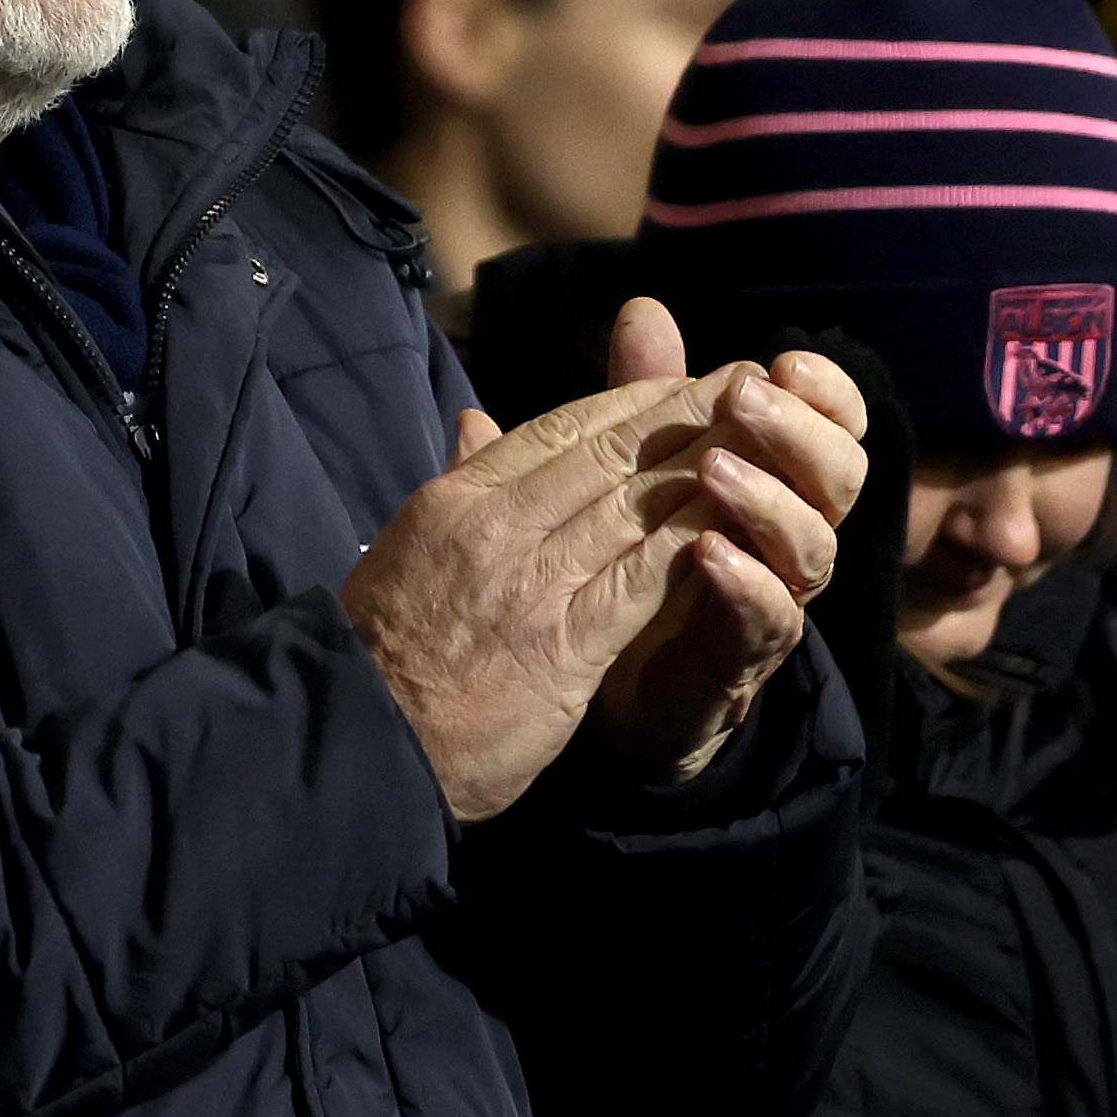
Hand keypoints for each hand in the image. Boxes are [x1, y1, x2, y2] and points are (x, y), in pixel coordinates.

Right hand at [344, 347, 739, 821]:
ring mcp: (530, 581)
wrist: (359, 738)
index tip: (679, 377)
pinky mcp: (563, 641)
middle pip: (606, 452)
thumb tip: (470, 422)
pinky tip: (733, 520)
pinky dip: (690, 541)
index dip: (628, 399)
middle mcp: (495, 525)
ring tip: (758, 437)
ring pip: (632, 503)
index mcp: (456, 498)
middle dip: (682, 412)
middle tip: (742, 383)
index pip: (556, 427)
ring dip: (703, 465)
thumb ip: (453, 483)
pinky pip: (640, 577)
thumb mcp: (406, 548)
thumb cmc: (380, 652)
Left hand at [580, 299, 871, 781]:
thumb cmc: (635, 554)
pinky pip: (768, 621)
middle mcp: (792, 538)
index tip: (784, 358)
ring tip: (714, 469)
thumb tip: (643, 307)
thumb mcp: (636, 466)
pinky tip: (708, 552)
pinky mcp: (740, 659)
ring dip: (769, 500)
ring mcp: (775, 600)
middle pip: (842, 477)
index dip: (826, 392)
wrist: (603, 676)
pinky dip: (745, 584)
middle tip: (744, 397)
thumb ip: (646, 394)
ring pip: (814, 547)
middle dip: (800, 431)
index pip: (835, 426)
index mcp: (780, 481)